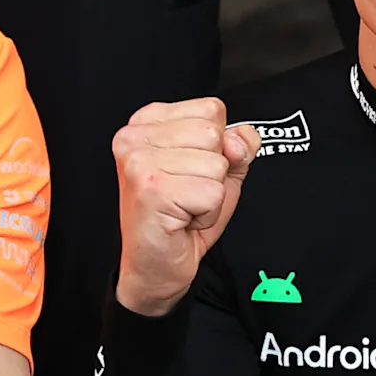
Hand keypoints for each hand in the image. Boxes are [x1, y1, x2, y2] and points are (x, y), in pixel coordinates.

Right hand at [115, 97, 257, 314]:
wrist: (155, 266)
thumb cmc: (180, 218)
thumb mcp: (219, 172)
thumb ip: (237, 145)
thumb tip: (241, 139)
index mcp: (148, 122)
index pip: (211, 109)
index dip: (217, 147)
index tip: (191, 172)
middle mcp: (135, 137)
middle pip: (214, 134)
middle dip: (214, 172)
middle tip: (187, 194)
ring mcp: (139, 162)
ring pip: (216, 164)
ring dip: (211, 194)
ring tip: (184, 206)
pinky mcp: (152, 189)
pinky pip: (213, 193)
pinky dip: (208, 213)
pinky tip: (183, 220)